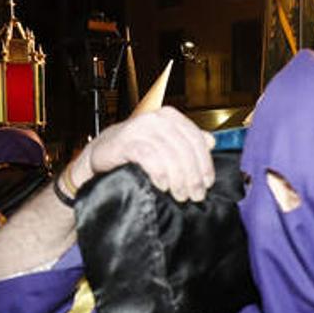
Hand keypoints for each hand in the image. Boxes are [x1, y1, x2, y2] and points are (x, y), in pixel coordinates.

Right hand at [69, 106, 214, 201]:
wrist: (101, 152)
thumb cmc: (135, 149)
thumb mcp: (165, 142)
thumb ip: (187, 140)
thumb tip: (212, 142)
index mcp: (170, 116)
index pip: (196, 139)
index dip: (205, 164)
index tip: (208, 184)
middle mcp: (156, 119)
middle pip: (184, 149)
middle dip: (193, 176)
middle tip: (195, 195)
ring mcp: (139, 128)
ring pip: (169, 155)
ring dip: (178, 179)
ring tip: (180, 195)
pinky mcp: (124, 142)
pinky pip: (148, 157)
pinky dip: (159, 173)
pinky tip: (162, 186)